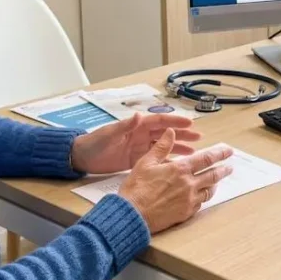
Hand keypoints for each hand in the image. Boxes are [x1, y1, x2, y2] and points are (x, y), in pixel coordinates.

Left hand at [71, 113, 201, 174]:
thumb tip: (138, 115)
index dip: (175, 122)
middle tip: (199, 138)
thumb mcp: (109, 134)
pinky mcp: (137, 160)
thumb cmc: (94, 142)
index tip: (190, 124)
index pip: (160, 122)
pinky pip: (156, 159)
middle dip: (182, 135)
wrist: (82, 157)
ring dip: (178, 148)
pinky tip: (178, 164)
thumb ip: (124, 125)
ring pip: (164, 147)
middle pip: (166, 134)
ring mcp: (139, 147)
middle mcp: (140, 135)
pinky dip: (167, 160)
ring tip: (194, 152)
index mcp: (136, 126)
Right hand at [117, 129, 234, 232]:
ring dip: (215, 185)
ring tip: (217, 181)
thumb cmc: (136, 189)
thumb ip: (161, 147)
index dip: (219, 153)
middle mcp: (189, 184)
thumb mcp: (146, 162)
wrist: (132, 215)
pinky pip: (200, 204)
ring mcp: (189, 200)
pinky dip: (202, 198)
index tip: (228, 151)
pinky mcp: (185, 213)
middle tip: (230, 167)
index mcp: (180, 169)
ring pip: (209, 191)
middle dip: (223, 170)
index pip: (206, 159)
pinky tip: (201, 196)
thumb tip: (171, 132)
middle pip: (213, 175)